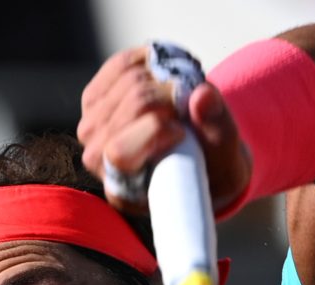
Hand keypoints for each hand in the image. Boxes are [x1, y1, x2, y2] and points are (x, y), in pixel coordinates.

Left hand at [78, 46, 250, 216]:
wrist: (196, 149)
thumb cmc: (210, 161)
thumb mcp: (222, 153)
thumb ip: (216, 128)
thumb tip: (202, 96)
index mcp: (124, 191)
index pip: (119, 151)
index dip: (155, 129)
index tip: (181, 131)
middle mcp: (97, 161)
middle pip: (132, 105)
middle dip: (168, 97)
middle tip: (186, 107)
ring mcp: (91, 128)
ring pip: (129, 81)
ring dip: (162, 80)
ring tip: (178, 96)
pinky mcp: (93, 99)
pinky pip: (120, 65)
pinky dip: (148, 63)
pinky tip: (163, 76)